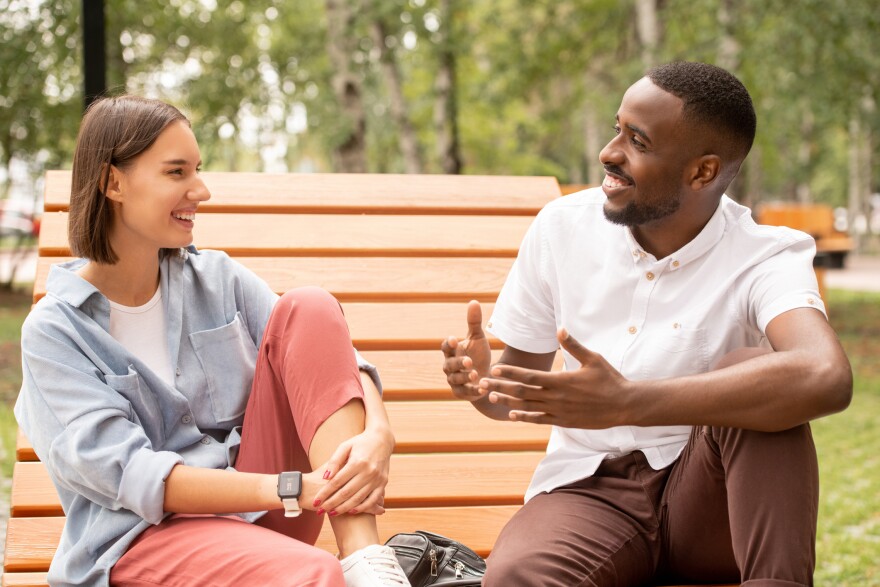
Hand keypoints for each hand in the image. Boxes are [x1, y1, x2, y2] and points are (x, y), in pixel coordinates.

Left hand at [310, 427, 392, 515]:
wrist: (382, 439)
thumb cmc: (359, 443)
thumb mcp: (345, 446)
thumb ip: (334, 461)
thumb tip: (325, 477)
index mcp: (357, 462)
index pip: (337, 481)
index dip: (325, 493)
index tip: (315, 502)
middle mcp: (368, 471)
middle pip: (346, 493)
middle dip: (331, 504)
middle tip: (320, 511)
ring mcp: (377, 479)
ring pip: (358, 499)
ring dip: (344, 508)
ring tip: (331, 513)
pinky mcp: (383, 483)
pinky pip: (373, 500)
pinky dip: (362, 507)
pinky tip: (351, 511)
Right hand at [441, 300, 492, 400]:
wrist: (485, 377)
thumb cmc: (478, 355)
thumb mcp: (477, 338)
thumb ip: (474, 322)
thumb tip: (474, 301)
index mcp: (452, 351)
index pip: (446, 347)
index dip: (448, 344)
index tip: (454, 339)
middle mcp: (450, 366)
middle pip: (449, 364)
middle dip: (458, 363)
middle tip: (469, 361)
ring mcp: (454, 380)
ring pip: (455, 379)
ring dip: (464, 377)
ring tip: (475, 374)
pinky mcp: (461, 393)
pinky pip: (464, 393)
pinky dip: (473, 392)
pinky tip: (483, 389)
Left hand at [480, 328, 632, 427]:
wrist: (624, 405)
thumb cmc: (609, 379)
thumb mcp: (593, 358)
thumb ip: (573, 345)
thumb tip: (560, 329)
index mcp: (561, 380)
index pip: (530, 376)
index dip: (511, 372)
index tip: (495, 367)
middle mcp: (557, 397)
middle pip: (522, 392)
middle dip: (501, 386)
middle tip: (483, 382)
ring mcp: (559, 411)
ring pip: (527, 407)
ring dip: (508, 401)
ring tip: (492, 396)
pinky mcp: (563, 421)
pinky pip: (539, 420)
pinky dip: (525, 417)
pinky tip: (512, 415)